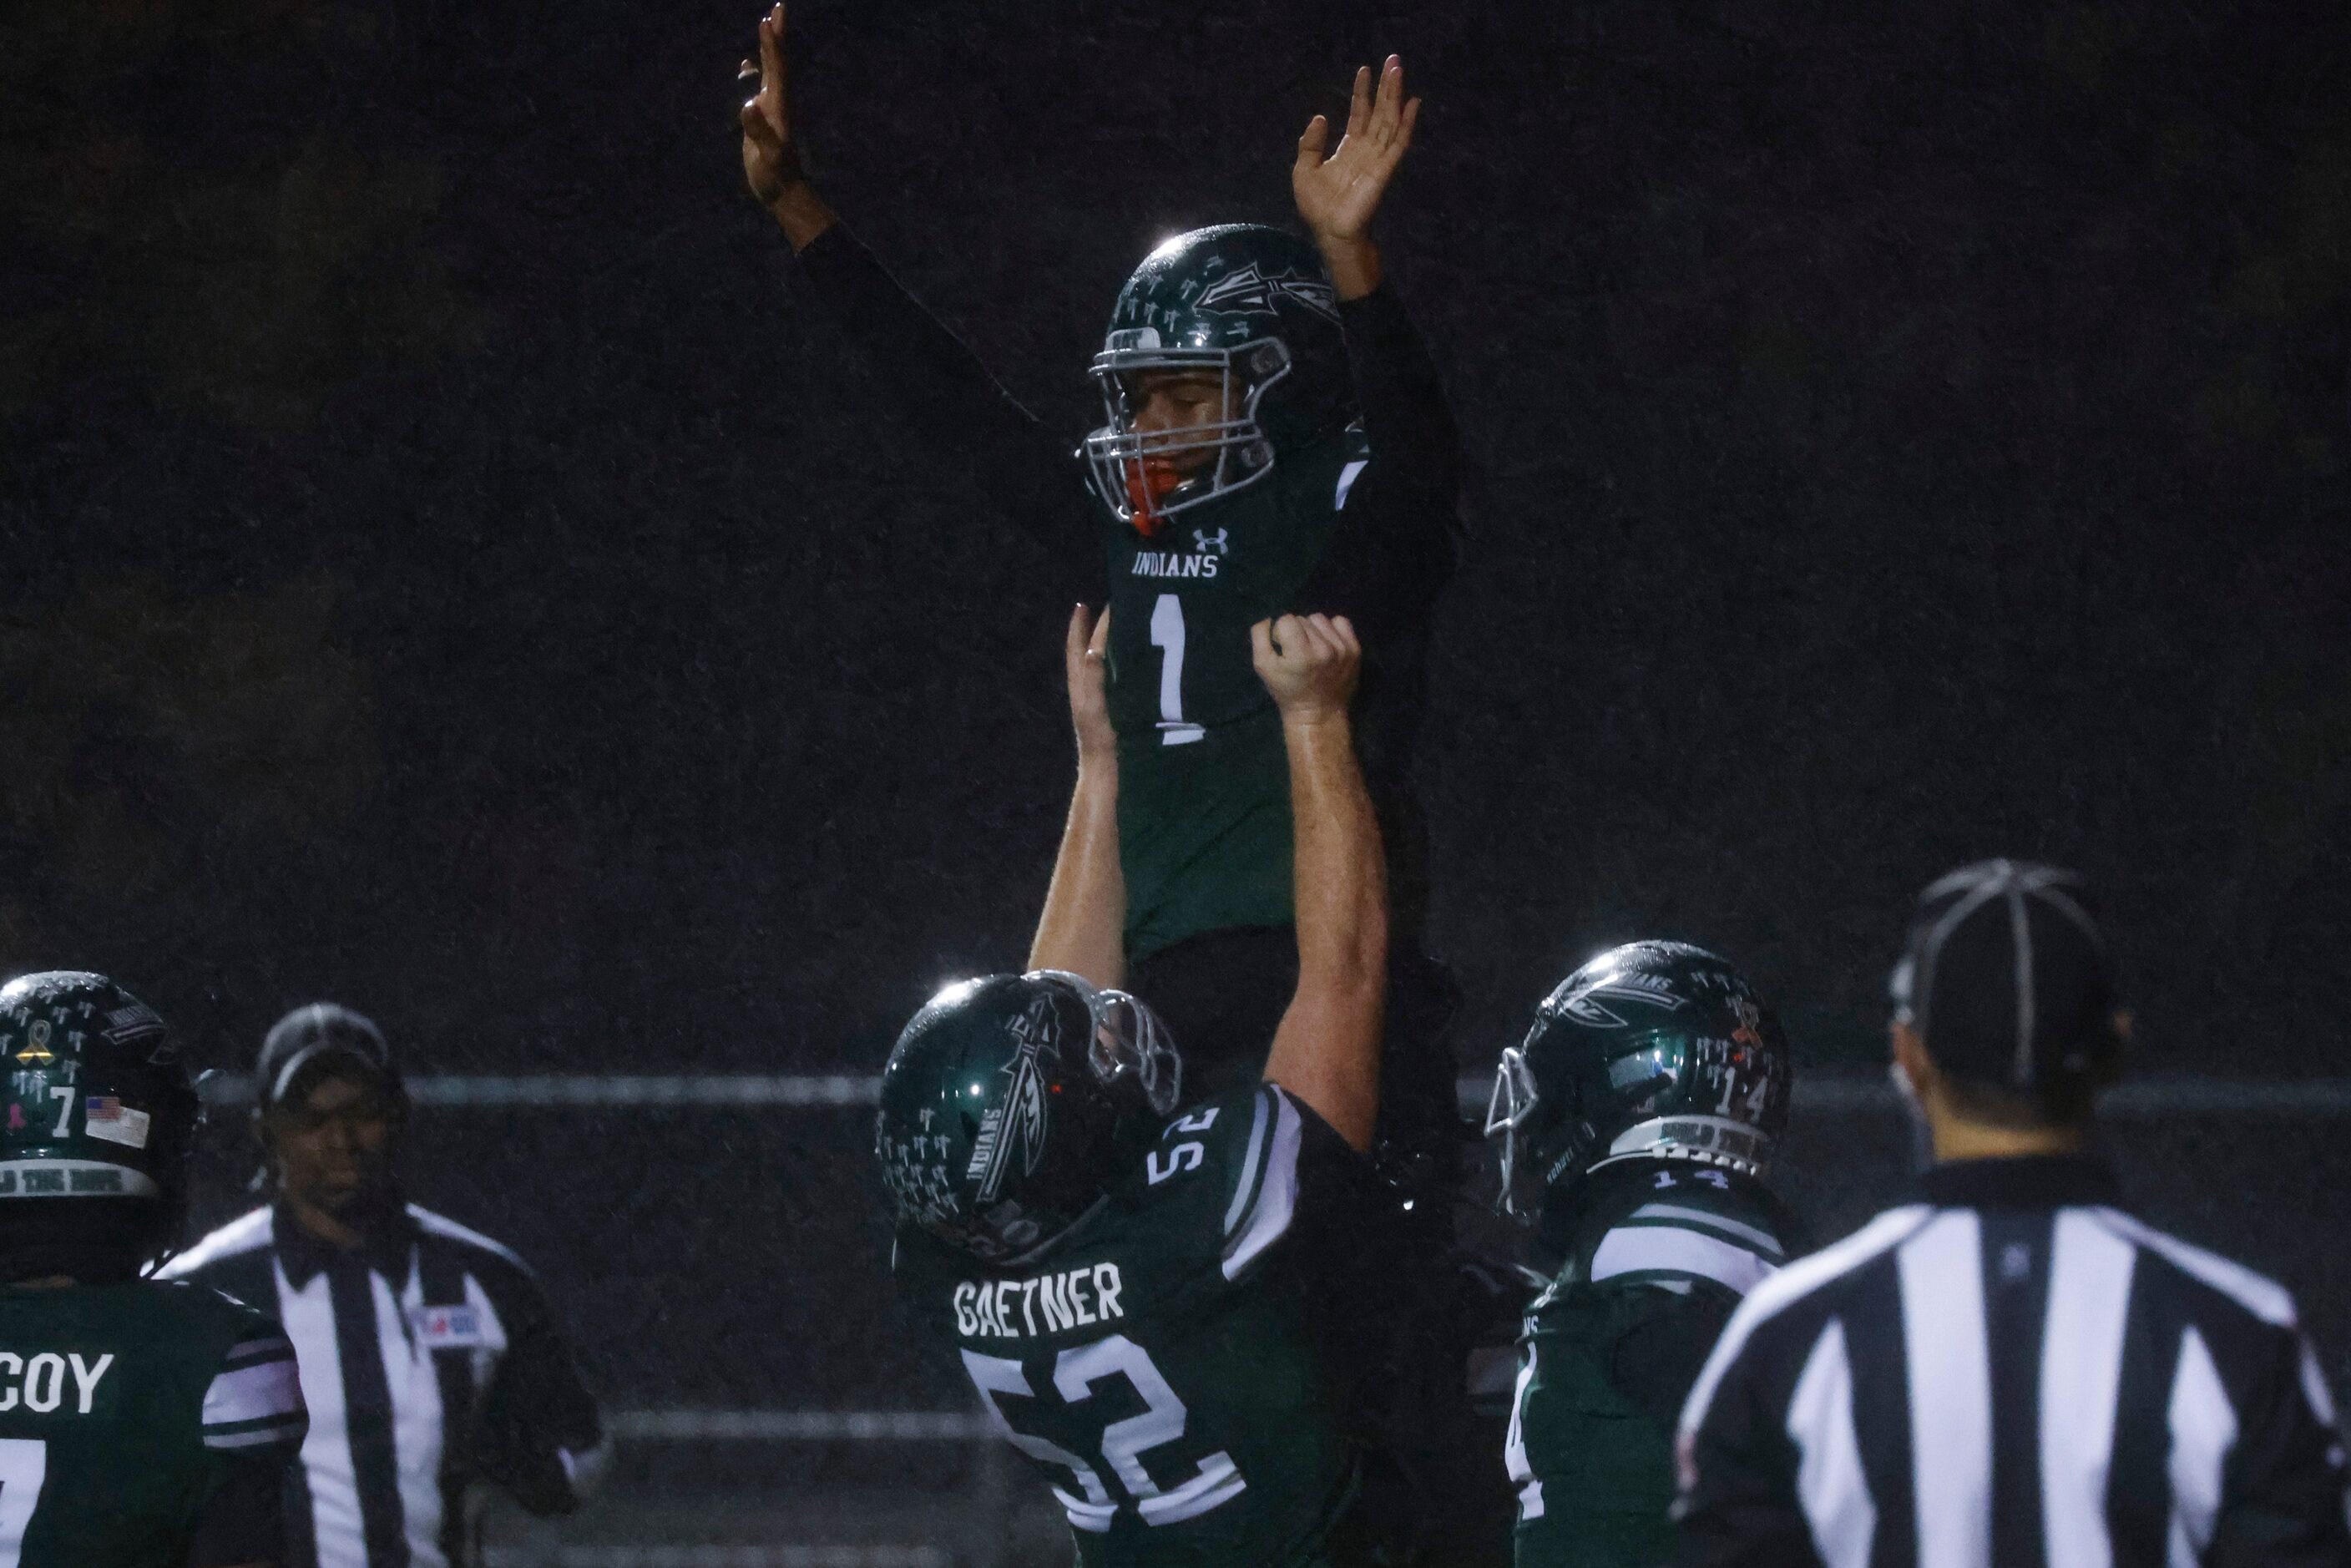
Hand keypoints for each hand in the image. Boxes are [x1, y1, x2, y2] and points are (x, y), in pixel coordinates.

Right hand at [739, 4, 806, 207]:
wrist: (783, 191)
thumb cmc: (776, 177)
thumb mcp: (768, 156)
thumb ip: (760, 132)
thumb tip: (749, 106)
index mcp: (780, 106)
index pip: (777, 69)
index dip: (772, 46)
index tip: (767, 22)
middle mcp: (779, 102)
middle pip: (779, 61)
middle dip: (777, 35)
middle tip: (779, 7)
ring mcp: (773, 108)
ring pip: (771, 70)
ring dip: (769, 47)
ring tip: (768, 23)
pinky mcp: (765, 116)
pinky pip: (761, 85)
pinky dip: (755, 70)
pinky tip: (748, 61)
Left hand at [1066, 604, 1114, 761]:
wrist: (1109, 776)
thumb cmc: (1102, 743)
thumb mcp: (1094, 709)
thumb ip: (1093, 679)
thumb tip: (1093, 650)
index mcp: (1081, 686)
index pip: (1079, 648)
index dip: (1081, 627)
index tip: (1087, 605)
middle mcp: (1089, 690)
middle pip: (1090, 652)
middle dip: (1097, 630)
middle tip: (1112, 608)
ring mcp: (1102, 701)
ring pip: (1104, 665)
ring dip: (1111, 645)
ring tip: (1125, 625)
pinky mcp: (1115, 710)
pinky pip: (1117, 679)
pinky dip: (1124, 664)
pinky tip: (1138, 660)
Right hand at [1251, 613, 1359, 724]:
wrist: (1319, 714)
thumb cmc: (1288, 691)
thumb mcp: (1263, 667)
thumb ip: (1260, 637)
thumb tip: (1269, 619)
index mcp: (1301, 653)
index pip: (1286, 620)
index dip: (1280, 632)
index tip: (1283, 649)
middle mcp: (1324, 648)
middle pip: (1303, 619)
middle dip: (1296, 632)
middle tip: (1296, 652)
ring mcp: (1343, 648)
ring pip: (1320, 619)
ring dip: (1312, 630)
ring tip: (1311, 648)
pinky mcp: (1355, 649)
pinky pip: (1341, 622)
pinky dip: (1331, 629)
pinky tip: (1327, 644)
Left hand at [1292, 57, 1420, 252]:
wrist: (1331, 232)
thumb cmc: (1318, 207)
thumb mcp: (1304, 170)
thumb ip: (1310, 144)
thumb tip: (1320, 117)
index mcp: (1348, 148)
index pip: (1359, 114)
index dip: (1362, 93)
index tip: (1364, 70)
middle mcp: (1366, 149)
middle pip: (1379, 112)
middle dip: (1385, 87)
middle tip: (1392, 60)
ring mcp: (1378, 158)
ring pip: (1389, 120)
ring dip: (1395, 95)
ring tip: (1399, 71)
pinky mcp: (1385, 169)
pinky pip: (1399, 142)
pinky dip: (1407, 123)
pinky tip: (1412, 103)